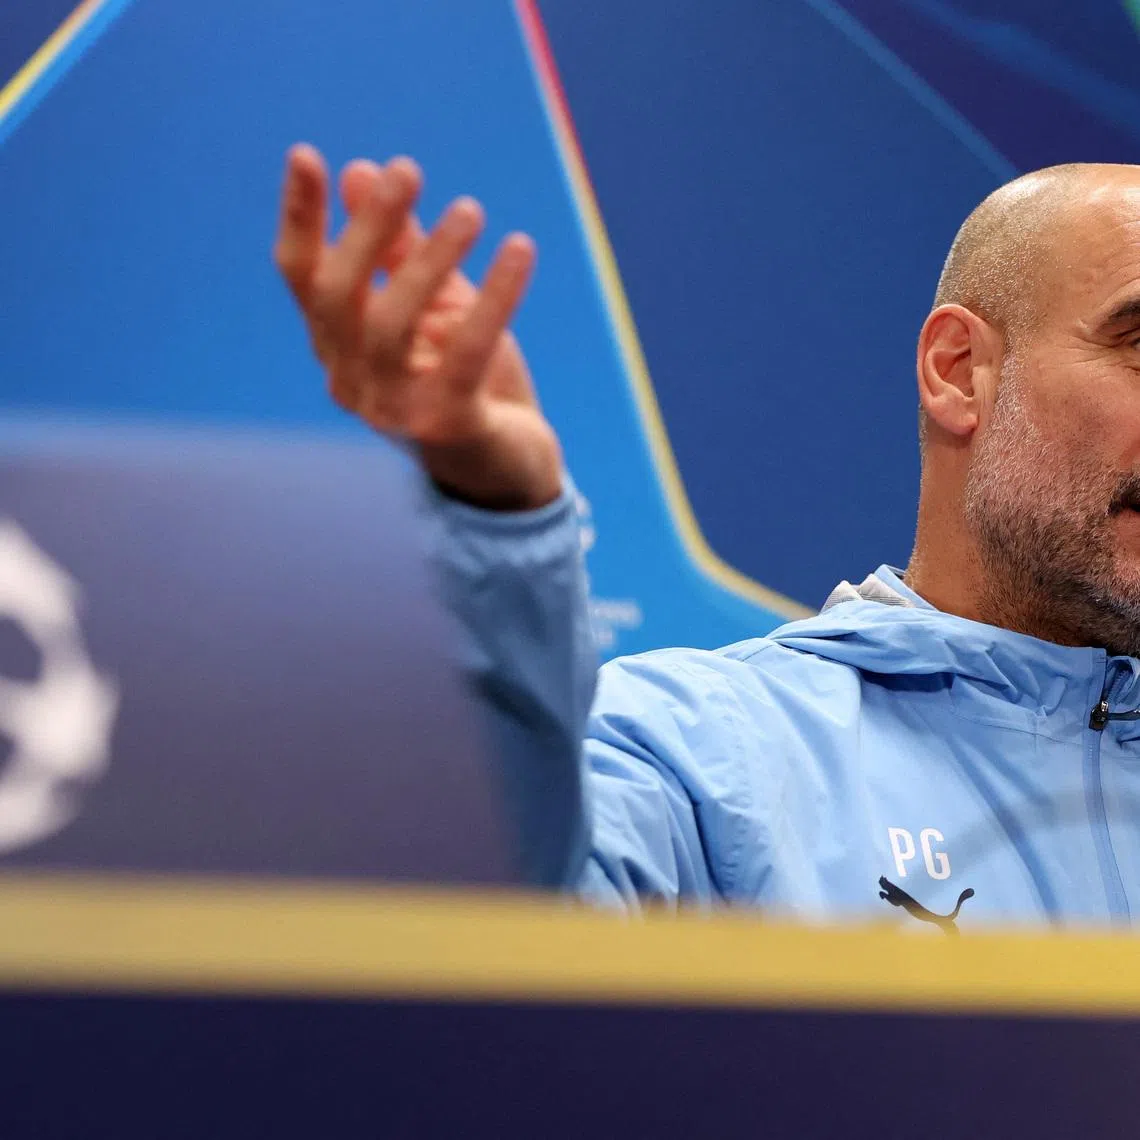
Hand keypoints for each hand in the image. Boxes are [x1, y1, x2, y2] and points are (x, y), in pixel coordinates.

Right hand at [273, 144, 563, 509]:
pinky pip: (467, 353)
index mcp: (339, 348)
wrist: (510, 468)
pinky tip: (520, 250)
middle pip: (338, 296)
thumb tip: (362, 171)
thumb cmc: (467, 380)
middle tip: (410, 171)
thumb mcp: (436, 306)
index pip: (303, 279)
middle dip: (368, 228)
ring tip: (471, 210)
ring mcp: (394, 410)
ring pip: (390, 325)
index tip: (306, 155)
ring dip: (428, 259)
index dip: (300, 218)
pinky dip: (495, 297)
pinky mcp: (447, 426)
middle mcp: (351, 381)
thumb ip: (401, 248)